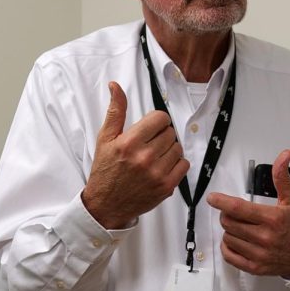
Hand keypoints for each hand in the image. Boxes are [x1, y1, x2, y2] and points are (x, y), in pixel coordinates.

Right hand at [82, 82, 189, 229]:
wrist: (106, 204)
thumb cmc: (105, 170)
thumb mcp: (105, 139)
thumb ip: (115, 111)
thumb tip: (115, 86)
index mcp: (129, 143)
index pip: (161, 118)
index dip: (156, 121)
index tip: (150, 129)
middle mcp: (144, 157)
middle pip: (170, 132)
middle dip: (161, 136)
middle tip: (149, 145)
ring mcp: (157, 173)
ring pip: (178, 147)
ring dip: (169, 150)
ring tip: (154, 156)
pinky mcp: (167, 186)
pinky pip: (184, 164)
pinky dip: (176, 164)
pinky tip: (162, 167)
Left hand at [207, 149, 289, 278]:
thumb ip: (282, 177)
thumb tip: (283, 156)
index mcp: (272, 218)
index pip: (238, 208)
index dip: (221, 201)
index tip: (213, 198)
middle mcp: (264, 237)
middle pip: (229, 222)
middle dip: (227, 214)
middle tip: (233, 212)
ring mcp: (259, 254)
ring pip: (228, 238)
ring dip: (229, 230)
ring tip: (239, 226)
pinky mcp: (255, 267)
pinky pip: (230, 256)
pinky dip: (227, 246)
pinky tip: (234, 240)